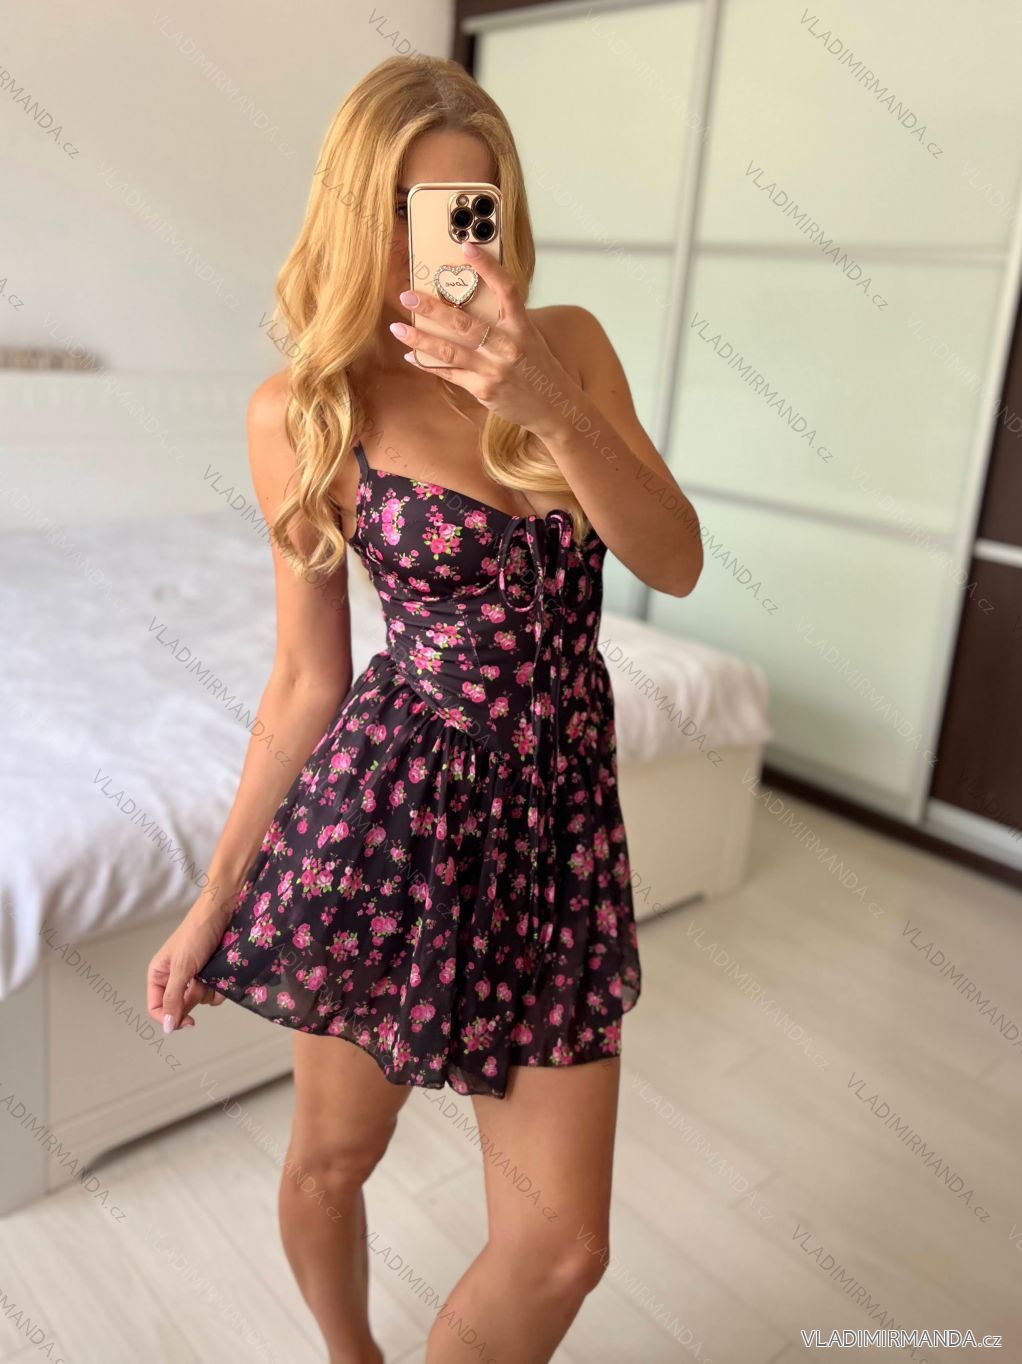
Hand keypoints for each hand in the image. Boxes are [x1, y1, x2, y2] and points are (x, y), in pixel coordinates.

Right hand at [146, 883, 238, 1032]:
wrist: (223, 911)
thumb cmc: (197, 933)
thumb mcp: (182, 968)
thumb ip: (174, 998)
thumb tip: (167, 1027)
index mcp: (158, 975)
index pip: (157, 1008)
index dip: (170, 1018)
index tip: (190, 1022)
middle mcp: (174, 978)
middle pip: (182, 1006)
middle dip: (194, 995)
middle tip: (200, 979)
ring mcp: (194, 976)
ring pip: (201, 1000)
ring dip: (210, 989)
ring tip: (212, 969)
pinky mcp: (211, 973)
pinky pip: (215, 992)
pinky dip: (220, 985)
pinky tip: (222, 970)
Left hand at [390, 241, 577, 439]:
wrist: (555, 407)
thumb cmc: (539, 367)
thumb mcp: (529, 337)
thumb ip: (504, 321)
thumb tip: (468, 302)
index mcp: (522, 326)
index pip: (506, 288)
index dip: (487, 266)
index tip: (466, 247)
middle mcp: (509, 346)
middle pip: (464, 322)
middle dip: (432, 308)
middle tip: (407, 295)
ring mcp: (495, 369)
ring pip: (450, 351)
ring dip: (420, 338)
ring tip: (398, 328)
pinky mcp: (485, 389)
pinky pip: (450, 374)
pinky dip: (428, 365)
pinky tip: (411, 356)